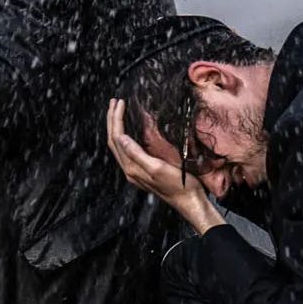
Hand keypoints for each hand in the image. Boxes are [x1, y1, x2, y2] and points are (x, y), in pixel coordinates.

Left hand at [106, 100, 224, 233]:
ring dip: (117, 127)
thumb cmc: (179, 185)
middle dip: (112, 120)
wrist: (190, 201)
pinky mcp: (144, 171)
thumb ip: (137, 154)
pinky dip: (126, 135)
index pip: (117, 139)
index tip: (120, 102)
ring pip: (120, 145)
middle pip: (114, 141)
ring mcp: (137, 171)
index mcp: (132, 168)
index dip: (116, 119)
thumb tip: (121, 137)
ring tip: (118, 112)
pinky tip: (130, 130)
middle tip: (114, 101)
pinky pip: (128, 150)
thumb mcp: (158, 168)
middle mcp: (131, 170)